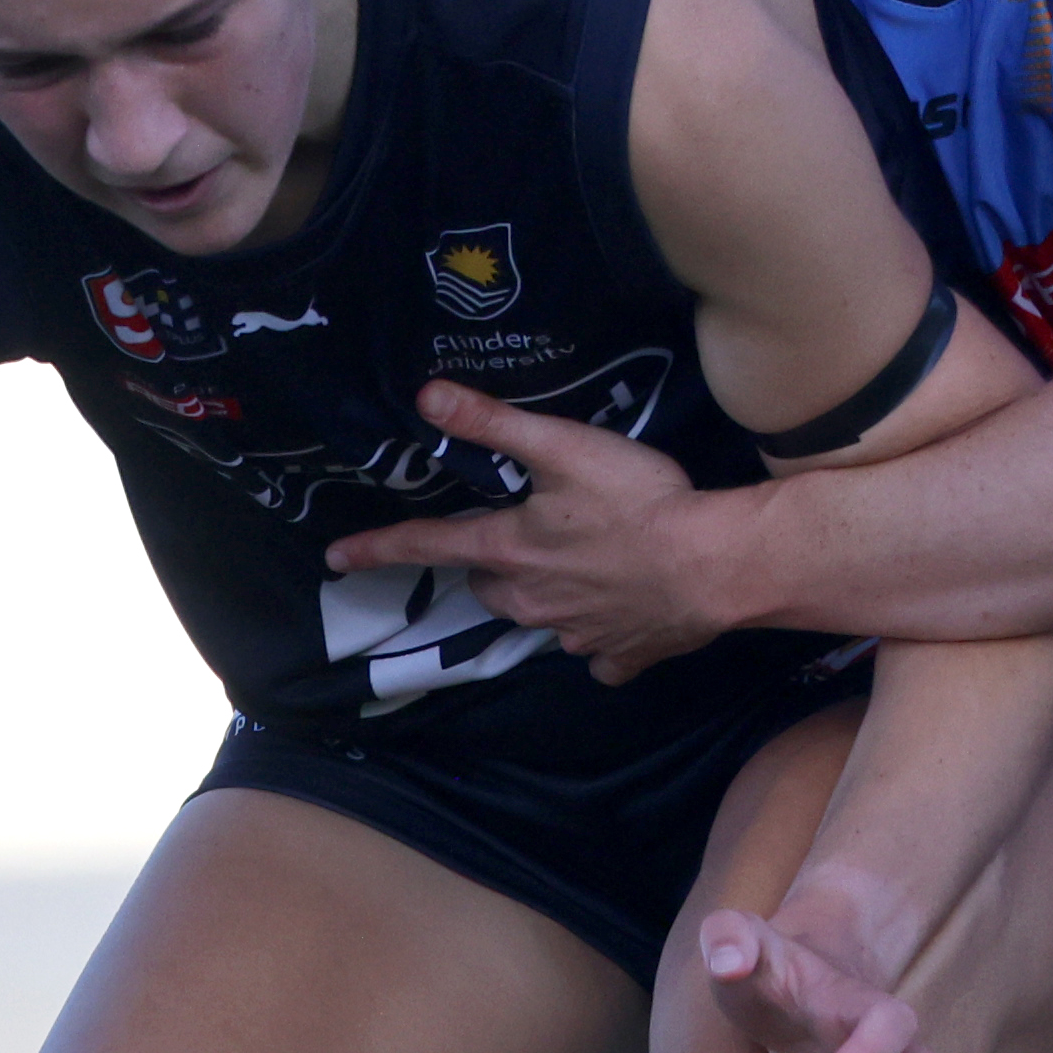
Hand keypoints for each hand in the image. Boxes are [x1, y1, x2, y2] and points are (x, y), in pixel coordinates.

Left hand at [330, 381, 756, 676]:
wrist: (716, 566)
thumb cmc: (638, 501)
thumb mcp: (562, 447)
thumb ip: (493, 424)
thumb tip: (428, 396)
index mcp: (509, 550)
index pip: (427, 545)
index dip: (376, 548)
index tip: (336, 558)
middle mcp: (532, 600)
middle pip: (486, 585)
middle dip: (489, 565)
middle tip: (515, 537)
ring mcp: (578, 635)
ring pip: (538, 618)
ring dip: (541, 597)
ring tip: (574, 568)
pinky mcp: (623, 655)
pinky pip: (598, 654)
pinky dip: (599, 638)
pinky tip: (621, 615)